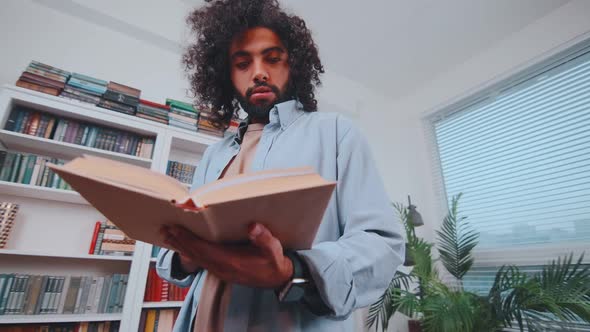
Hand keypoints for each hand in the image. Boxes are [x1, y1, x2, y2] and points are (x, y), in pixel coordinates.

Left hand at [160, 223, 293, 287]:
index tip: (176, 229)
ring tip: (168, 236)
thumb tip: (253, 226)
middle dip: (179, 242)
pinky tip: (184, 247)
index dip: (188, 239)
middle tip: (164, 230)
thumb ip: (263, 238)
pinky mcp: (222, 270)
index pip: (204, 250)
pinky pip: (201, 261)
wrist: (277, 279)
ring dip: (181, 247)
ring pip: (196, 259)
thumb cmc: (274, 262)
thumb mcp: (273, 249)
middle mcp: (222, 268)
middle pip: (195, 254)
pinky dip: (190, 253)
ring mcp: (221, 271)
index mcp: (232, 261)